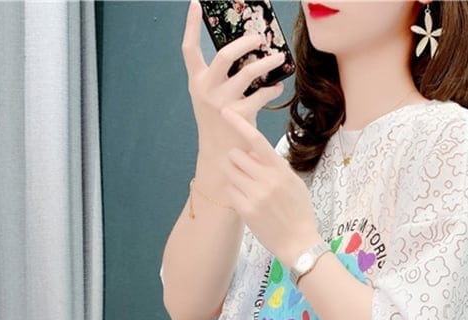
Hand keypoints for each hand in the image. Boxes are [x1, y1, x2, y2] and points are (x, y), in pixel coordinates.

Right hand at [182, 1, 284, 156]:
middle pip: (225, 55)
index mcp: (197, 82)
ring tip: (278, 58)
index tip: (195, 4)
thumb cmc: (218, 123)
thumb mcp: (211, 98)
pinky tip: (277, 88)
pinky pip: (262, 95)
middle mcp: (207, 90)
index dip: (191, 25)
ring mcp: (223, 103)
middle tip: (259, 37)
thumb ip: (221, 78)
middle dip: (245, 42)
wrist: (220, 156)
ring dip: (267, 63)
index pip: (189, 49)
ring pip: (249, 73)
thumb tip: (247, 53)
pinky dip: (272, 89)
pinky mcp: (240, 115)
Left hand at [221, 107, 321, 266]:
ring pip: (230, 172)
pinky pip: (230, 191)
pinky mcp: (246, 210)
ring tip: (246, 186)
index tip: (226, 111)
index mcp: (280, 170)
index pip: (256, 140)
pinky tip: (246, 201)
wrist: (299, 242)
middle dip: (237, 159)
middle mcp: (267, 180)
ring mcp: (255, 195)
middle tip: (245, 170)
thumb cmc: (299, 212)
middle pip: (235, 155)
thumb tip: (255, 152)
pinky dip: (235, 193)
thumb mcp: (294, 184)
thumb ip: (275, 166)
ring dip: (234, 175)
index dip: (239, 123)